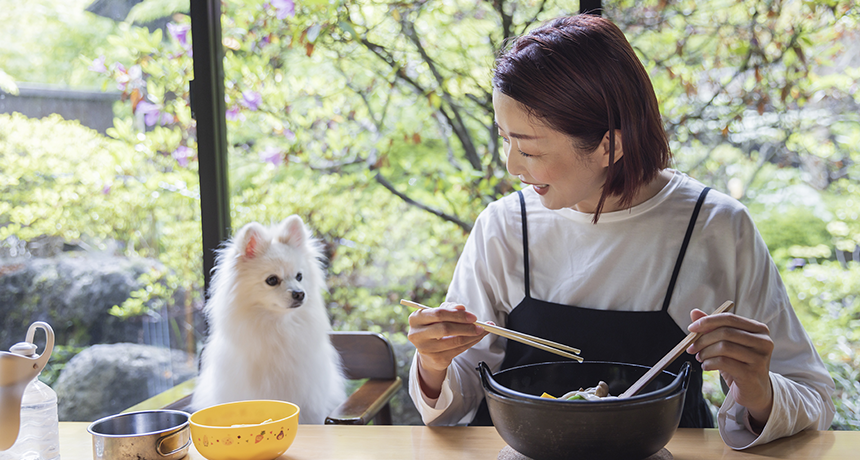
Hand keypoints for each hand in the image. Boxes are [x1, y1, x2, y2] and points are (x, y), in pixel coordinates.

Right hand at [407, 302, 489, 397]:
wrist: (428, 350)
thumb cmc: (434, 326)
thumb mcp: (438, 314)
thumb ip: (450, 309)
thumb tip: (462, 308)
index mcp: (415, 318)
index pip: (438, 314)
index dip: (457, 315)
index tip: (472, 316)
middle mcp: (417, 334)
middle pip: (445, 328)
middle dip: (466, 326)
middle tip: (479, 325)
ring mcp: (425, 348)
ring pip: (454, 341)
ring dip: (472, 336)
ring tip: (481, 331)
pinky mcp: (436, 359)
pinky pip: (458, 350)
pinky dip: (470, 343)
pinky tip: (476, 338)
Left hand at [686, 309, 773, 429]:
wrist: (755, 391)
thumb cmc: (740, 364)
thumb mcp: (728, 344)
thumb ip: (713, 327)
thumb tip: (695, 312)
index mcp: (759, 329)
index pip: (729, 318)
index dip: (707, 321)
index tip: (691, 328)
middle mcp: (763, 342)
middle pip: (725, 332)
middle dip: (703, 339)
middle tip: (692, 348)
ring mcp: (759, 358)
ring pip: (723, 347)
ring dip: (705, 352)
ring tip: (700, 358)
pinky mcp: (752, 374)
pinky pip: (723, 362)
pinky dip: (709, 363)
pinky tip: (706, 366)